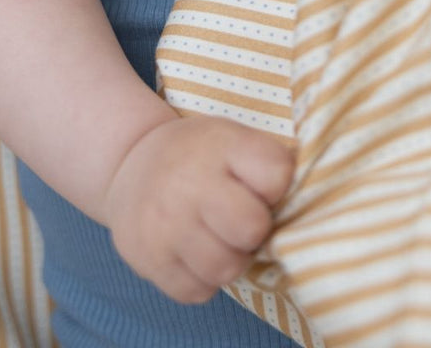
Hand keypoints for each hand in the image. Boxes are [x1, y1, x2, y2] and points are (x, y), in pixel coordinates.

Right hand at [104, 115, 294, 302]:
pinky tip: (195, 251)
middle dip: (254, 229)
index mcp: (219, 144)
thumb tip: (300, 207)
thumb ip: (267, 163)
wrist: (130, 163)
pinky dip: (203, 278)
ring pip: (226, 268)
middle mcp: (187, 183)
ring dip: (231, 258)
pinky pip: (198, 291)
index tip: (259, 183)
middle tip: (240, 218)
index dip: (276, 185)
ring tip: (219, 236)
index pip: (277, 174)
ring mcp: (164, 224)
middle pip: (252, 228)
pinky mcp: (147, 259)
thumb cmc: (198, 155)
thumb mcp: (231, 138)